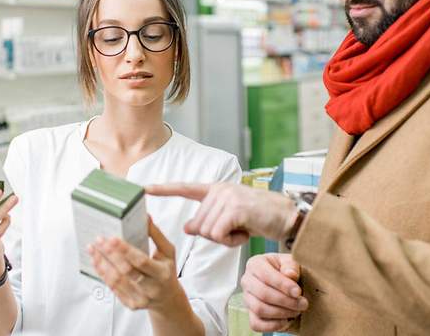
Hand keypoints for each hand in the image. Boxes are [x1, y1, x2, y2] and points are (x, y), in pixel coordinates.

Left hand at [88, 217, 184, 311]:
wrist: (167, 299)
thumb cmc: (167, 271)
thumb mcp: (168, 252)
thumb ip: (156, 234)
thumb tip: (146, 216)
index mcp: (162, 273)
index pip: (141, 261)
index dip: (125, 250)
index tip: (112, 238)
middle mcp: (151, 288)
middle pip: (126, 271)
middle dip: (110, 255)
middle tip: (99, 240)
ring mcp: (140, 299)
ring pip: (116, 280)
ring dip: (102, 263)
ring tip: (93, 249)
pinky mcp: (130, 304)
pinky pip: (112, 288)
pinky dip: (102, 273)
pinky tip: (97, 261)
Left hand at [146, 182, 297, 245]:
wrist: (287, 217)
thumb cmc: (260, 218)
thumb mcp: (231, 219)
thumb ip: (209, 221)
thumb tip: (187, 227)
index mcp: (215, 189)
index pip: (184, 188)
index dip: (163, 189)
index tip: (142, 188)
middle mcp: (219, 190)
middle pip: (198, 225)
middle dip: (216, 236)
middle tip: (237, 230)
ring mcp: (226, 197)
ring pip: (207, 232)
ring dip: (225, 239)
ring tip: (243, 229)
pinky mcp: (234, 209)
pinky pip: (218, 235)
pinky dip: (232, 241)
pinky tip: (246, 233)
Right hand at [242, 253, 306, 332]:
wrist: (285, 283)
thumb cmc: (287, 270)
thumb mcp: (291, 263)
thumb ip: (291, 266)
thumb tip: (290, 274)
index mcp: (255, 264)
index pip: (265, 275)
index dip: (282, 285)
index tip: (298, 292)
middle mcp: (247, 281)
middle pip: (263, 294)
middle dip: (286, 301)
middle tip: (303, 304)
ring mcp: (247, 299)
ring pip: (260, 309)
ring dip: (282, 313)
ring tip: (297, 311)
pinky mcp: (251, 314)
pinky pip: (256, 324)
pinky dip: (273, 325)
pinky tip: (286, 320)